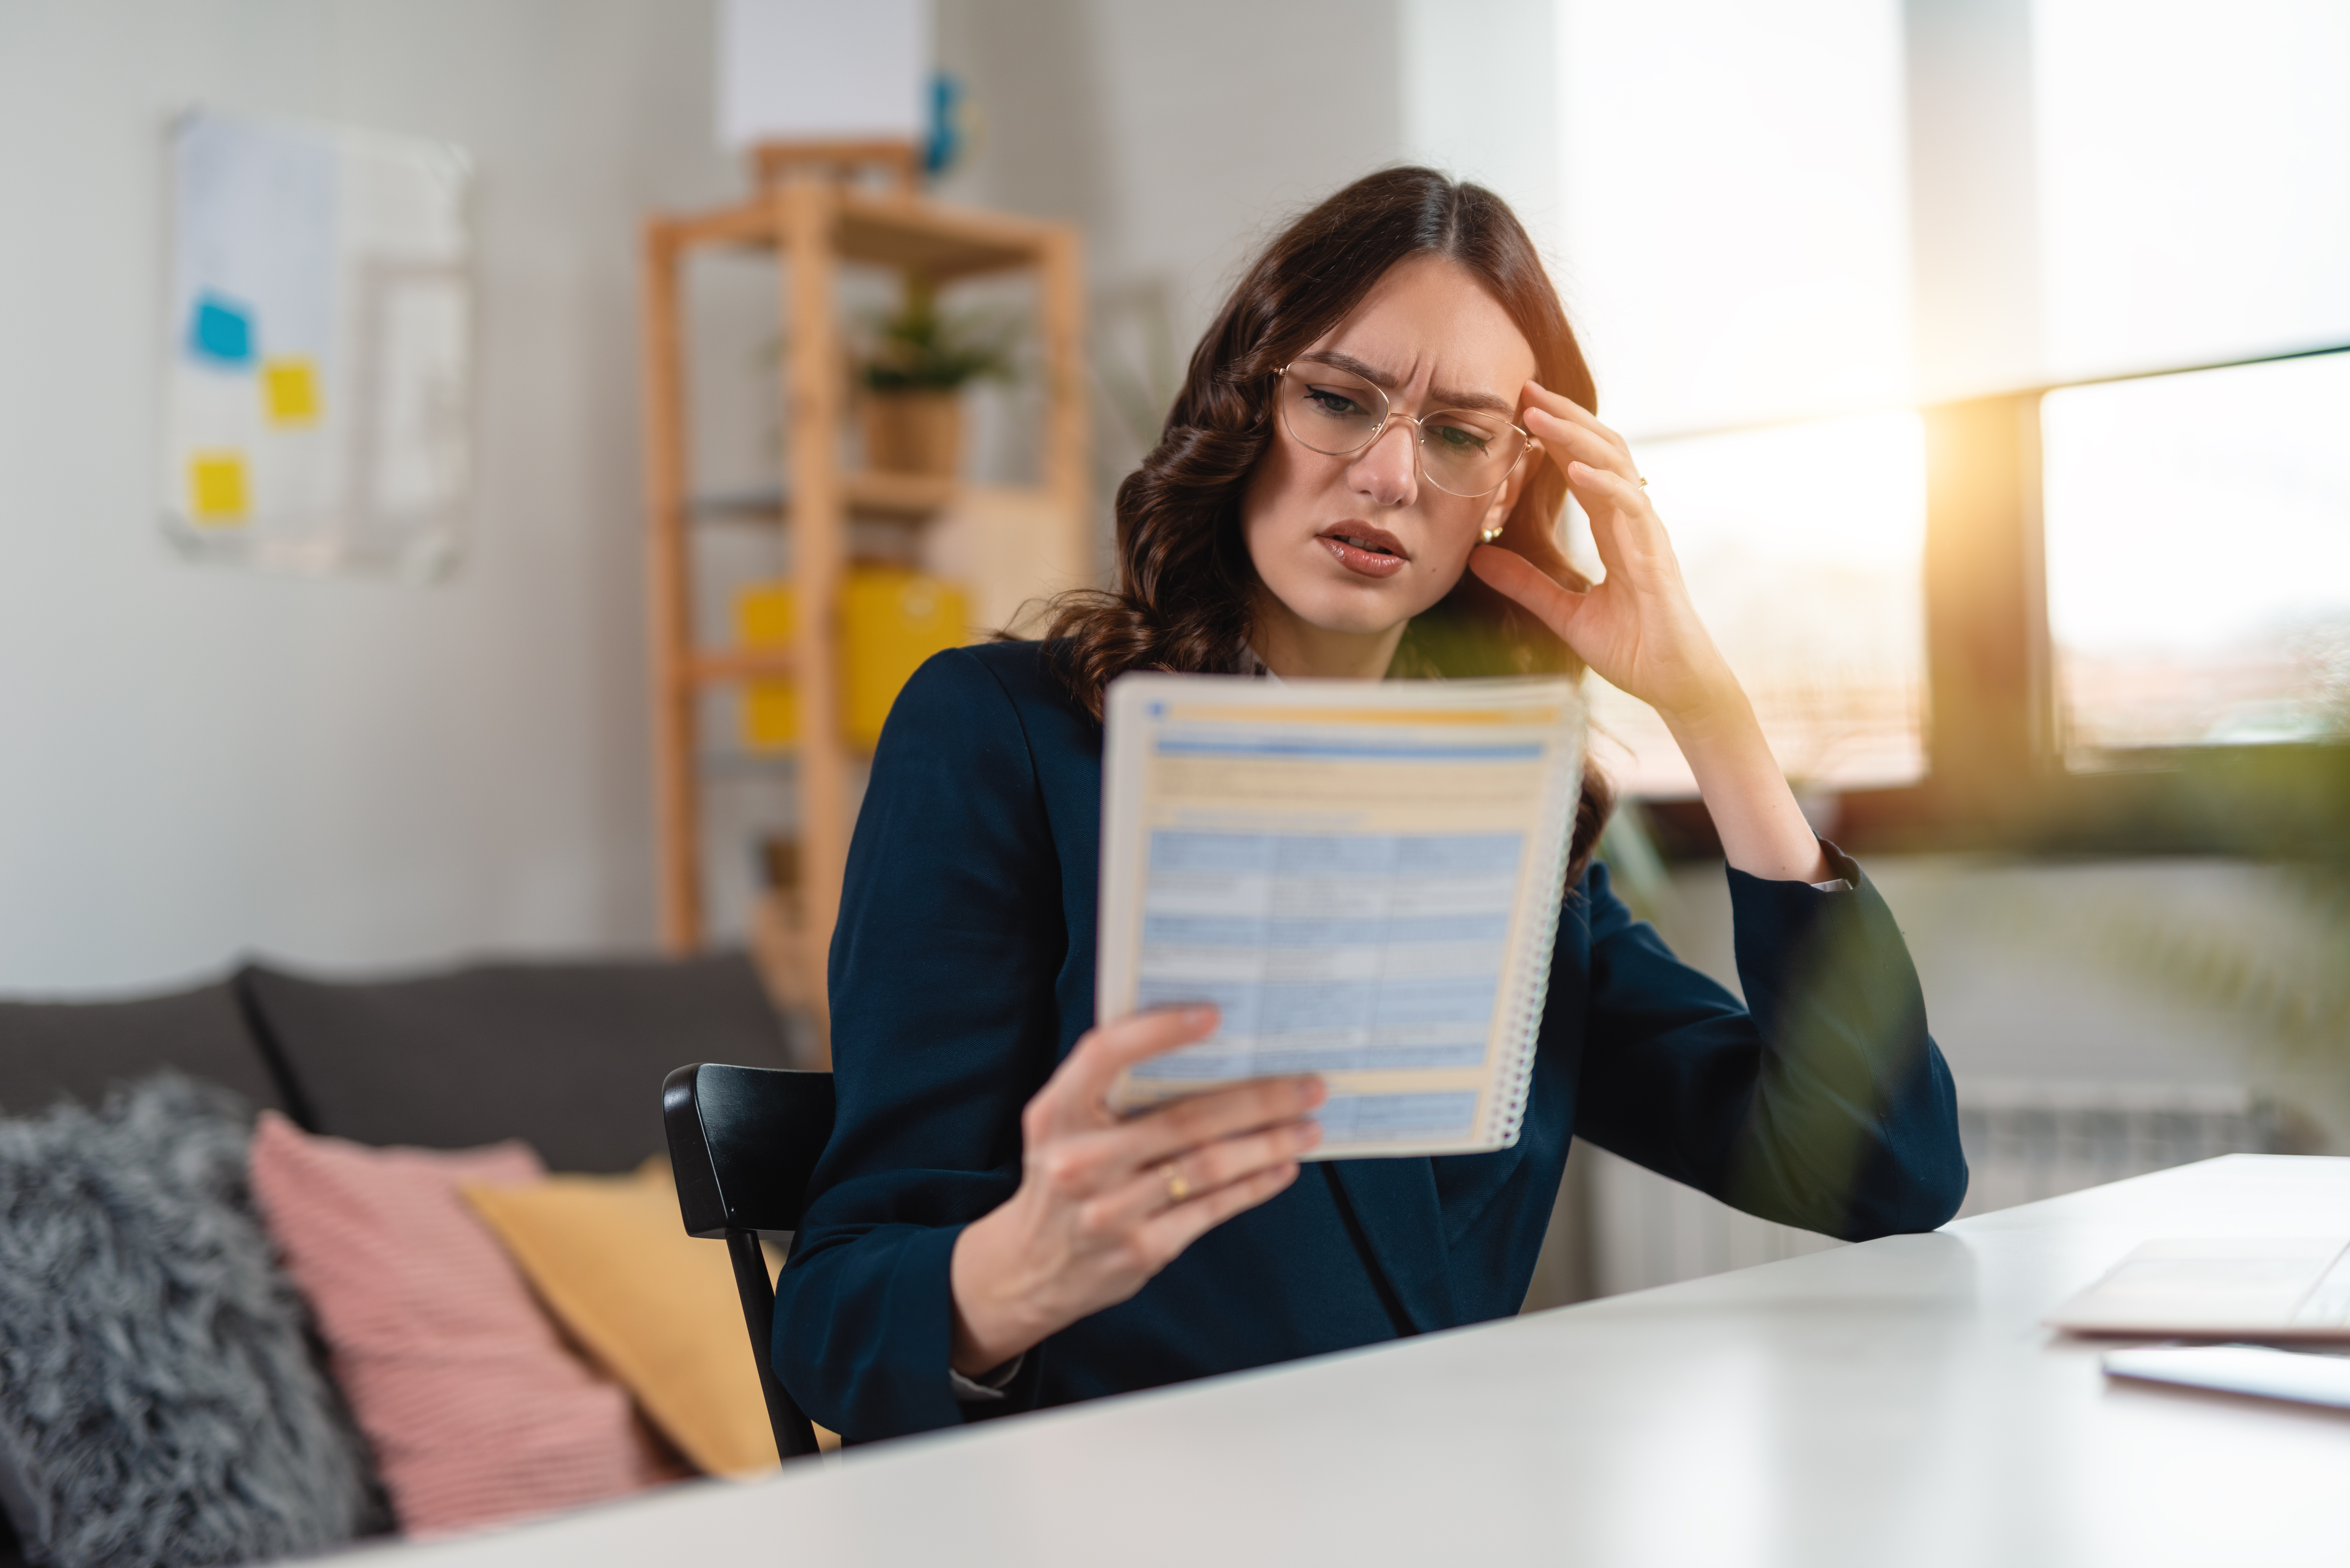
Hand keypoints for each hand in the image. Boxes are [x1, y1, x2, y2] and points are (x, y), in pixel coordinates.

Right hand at [948, 1006, 1324, 1375]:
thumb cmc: (1061, 1175)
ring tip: (1307, 1125)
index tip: (1213, 1016)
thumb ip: (1112, 1088)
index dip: (1158, 1031)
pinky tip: (1282, 1167)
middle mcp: (1079, 1161)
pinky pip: (1211, 1209)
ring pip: (1207, 1166)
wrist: (1029, 1269)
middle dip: (1258, 1099)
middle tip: (1307, 1085)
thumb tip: (1203, 1048)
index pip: (1105, 1055)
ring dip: (1267, 1143)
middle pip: (1184, 1118)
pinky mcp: (1141, 1250)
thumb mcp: (1063, 1124)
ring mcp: (1111, 1210)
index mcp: (1056, 1114)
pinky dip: (1253, 1185)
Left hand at [1470, 382, 1737, 728]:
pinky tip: (1575, 468)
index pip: (1585, 467)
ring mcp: (1648, 535)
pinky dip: (1604, 485)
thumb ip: (1526, 583)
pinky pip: (1631, 509)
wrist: (1673, 684)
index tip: (1520, 411)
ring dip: (1577, 437)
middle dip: (1565, 418)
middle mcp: (1633, 523)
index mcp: (1614, 530)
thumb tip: (1479, 559)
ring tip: (1539, 415)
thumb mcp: (1563, 613)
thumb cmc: (1632, 649)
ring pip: (1616, 468)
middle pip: (1602, 452)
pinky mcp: (1657, 558)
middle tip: (1526, 390)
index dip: (1556, 436)